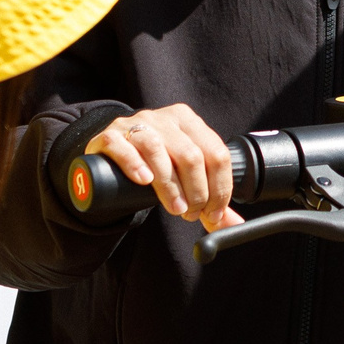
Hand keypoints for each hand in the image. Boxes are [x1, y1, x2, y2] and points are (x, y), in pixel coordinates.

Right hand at [85, 106, 242, 231]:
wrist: (113, 151)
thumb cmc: (156, 163)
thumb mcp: (185, 174)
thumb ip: (209, 197)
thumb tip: (232, 225)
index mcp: (189, 122)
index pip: (217, 153)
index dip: (220, 188)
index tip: (213, 212)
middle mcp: (164, 118)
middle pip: (190, 155)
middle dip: (196, 192)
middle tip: (190, 213)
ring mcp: (136, 124)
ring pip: (157, 150)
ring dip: (170, 186)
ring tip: (174, 208)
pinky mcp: (110, 135)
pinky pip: (122, 146)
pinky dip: (135, 165)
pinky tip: (144, 180)